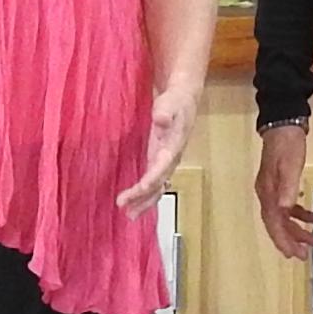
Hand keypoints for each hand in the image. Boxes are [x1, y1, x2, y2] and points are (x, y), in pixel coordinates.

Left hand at [116, 78, 199, 214]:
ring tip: (129, 214)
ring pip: (158, 187)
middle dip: (144, 199)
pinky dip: (146, 193)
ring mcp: (167, 161)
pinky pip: (155, 182)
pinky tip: (137, 202)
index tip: (136, 191)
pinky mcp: (161, 160)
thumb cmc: (175, 101)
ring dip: (145, 201)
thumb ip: (164, 112)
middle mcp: (171, 158)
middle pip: (159, 184)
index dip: (150, 181)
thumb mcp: (170, 103)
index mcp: (173, 147)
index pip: (161, 168)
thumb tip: (161, 119)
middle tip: (127, 211)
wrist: (185, 99)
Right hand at [254, 123, 312, 260]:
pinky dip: (300, 215)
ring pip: (283, 217)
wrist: (284, 123)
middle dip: (290, 241)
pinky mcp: (280, 183)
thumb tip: (285, 210)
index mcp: (268, 192)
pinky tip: (312, 218)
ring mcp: (272, 189)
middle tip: (303, 254)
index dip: (283, 240)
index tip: (294, 254)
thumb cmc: (286, 143)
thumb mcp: (290, 166)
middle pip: (277, 224)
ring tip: (312, 240)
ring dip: (297, 230)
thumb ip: (289, 189)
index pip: (274, 223)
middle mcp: (267, 193)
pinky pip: (288, 206)